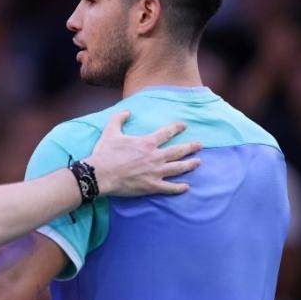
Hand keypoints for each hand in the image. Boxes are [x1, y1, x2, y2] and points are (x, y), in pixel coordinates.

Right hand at [85, 111, 200, 196]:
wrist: (100, 174)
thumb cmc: (105, 153)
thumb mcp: (110, 132)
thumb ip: (119, 119)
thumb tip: (127, 112)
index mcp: (146, 143)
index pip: (166, 133)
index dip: (176, 128)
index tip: (184, 126)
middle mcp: (155, 157)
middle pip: (177, 151)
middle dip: (190, 147)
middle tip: (199, 145)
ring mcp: (155, 172)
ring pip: (178, 168)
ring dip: (189, 165)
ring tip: (198, 162)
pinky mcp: (152, 186)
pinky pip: (170, 187)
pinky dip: (179, 188)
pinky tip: (187, 187)